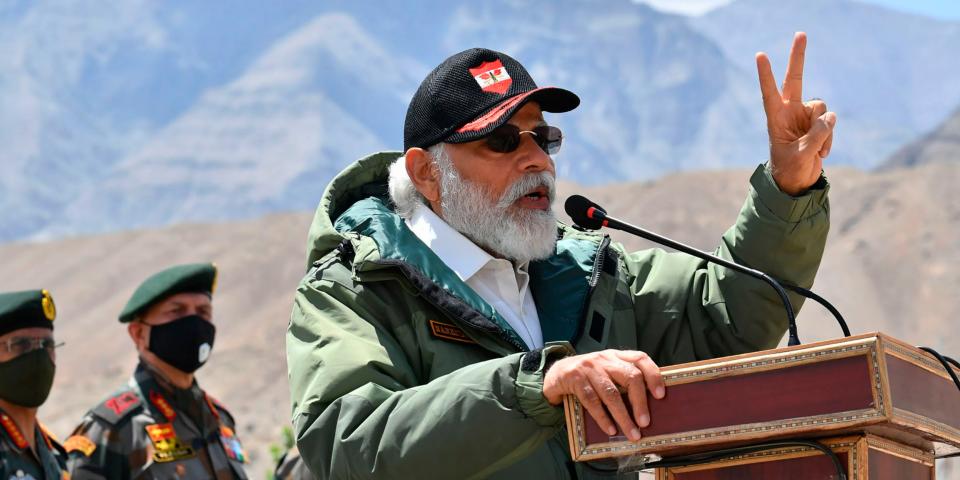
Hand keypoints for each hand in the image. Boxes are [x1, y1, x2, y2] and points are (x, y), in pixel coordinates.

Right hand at [543, 349, 664, 441]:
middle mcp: (604, 359)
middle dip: (640, 402)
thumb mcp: (606, 372)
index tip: (661, 395)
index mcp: (616, 356)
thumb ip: (622, 380)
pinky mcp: (575, 379)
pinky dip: (603, 418)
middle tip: (645, 422)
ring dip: (623, 416)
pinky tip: (611, 429)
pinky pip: (592, 401)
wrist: (555, 374)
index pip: (640, 359)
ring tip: (632, 433)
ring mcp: (589, 368)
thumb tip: (646, 406)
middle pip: (630, 376)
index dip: (653, 375)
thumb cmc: (587, 377)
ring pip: (611, 393)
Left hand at [756, 32, 836, 195]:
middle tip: (801, 33)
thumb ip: (816, 134)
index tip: (760, 55)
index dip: (766, 75)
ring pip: (822, 108)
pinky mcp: (818, 123)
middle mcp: (790, 112)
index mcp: (775, 118)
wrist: (797, 182)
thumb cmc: (790, 169)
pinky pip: (830, 122)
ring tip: (816, 149)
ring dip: (824, 130)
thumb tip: (831, 116)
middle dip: (798, 57)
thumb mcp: (802, 155)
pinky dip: (829, 138)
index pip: (769, 92)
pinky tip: (822, 153)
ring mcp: (804, 116)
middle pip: (796, 79)